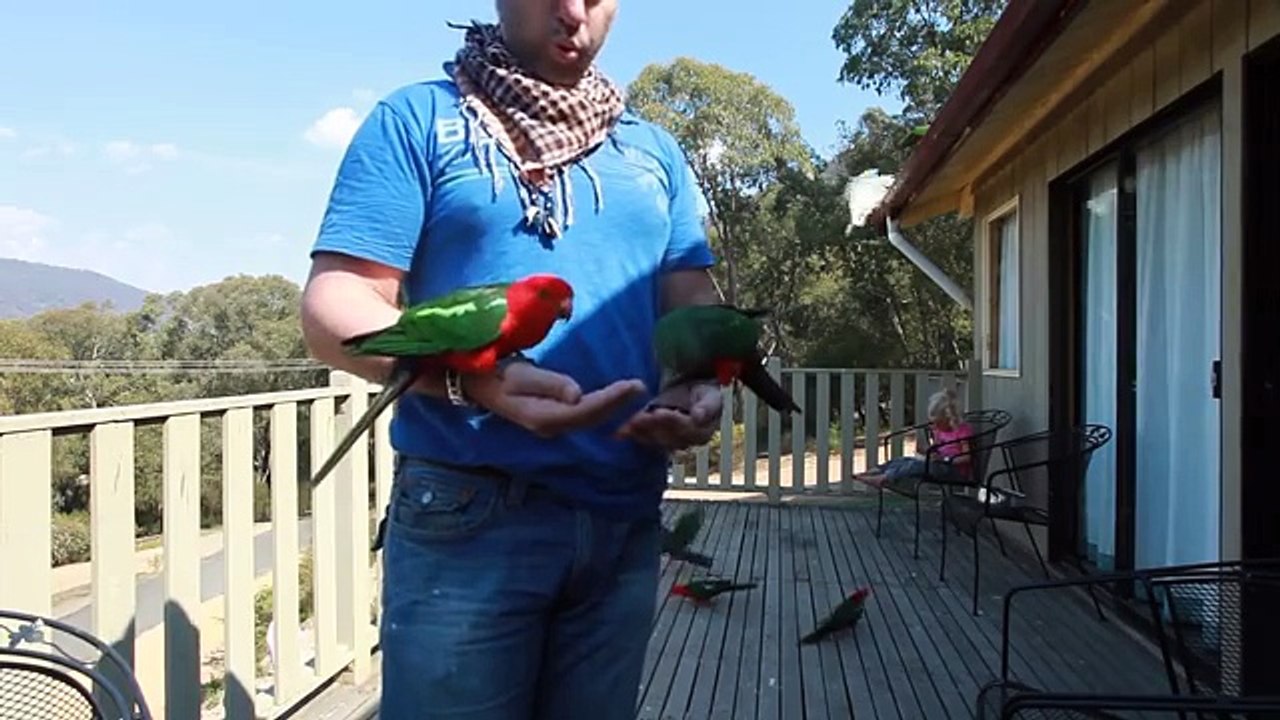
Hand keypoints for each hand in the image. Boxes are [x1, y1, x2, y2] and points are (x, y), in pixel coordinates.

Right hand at [461, 361, 645, 437]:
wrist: (479, 385)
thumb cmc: (499, 376)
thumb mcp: (522, 376)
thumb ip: (550, 384)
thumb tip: (577, 394)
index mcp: (545, 417)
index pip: (586, 410)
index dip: (611, 399)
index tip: (633, 385)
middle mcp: (552, 426)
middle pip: (592, 417)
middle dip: (618, 403)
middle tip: (641, 386)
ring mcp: (553, 424)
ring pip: (590, 418)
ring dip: (613, 405)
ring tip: (635, 390)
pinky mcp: (555, 417)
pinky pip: (584, 414)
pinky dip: (603, 406)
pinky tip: (615, 398)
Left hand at [615, 381, 722, 450]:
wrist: (694, 393)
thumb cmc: (705, 393)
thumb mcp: (712, 395)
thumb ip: (707, 406)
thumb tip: (699, 417)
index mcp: (703, 432)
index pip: (686, 428)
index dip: (672, 421)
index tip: (659, 412)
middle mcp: (687, 441)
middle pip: (668, 436)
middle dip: (652, 427)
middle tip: (639, 418)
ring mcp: (670, 442)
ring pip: (655, 440)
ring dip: (641, 432)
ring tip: (629, 424)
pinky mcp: (657, 439)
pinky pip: (645, 440)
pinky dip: (633, 435)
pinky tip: (622, 431)